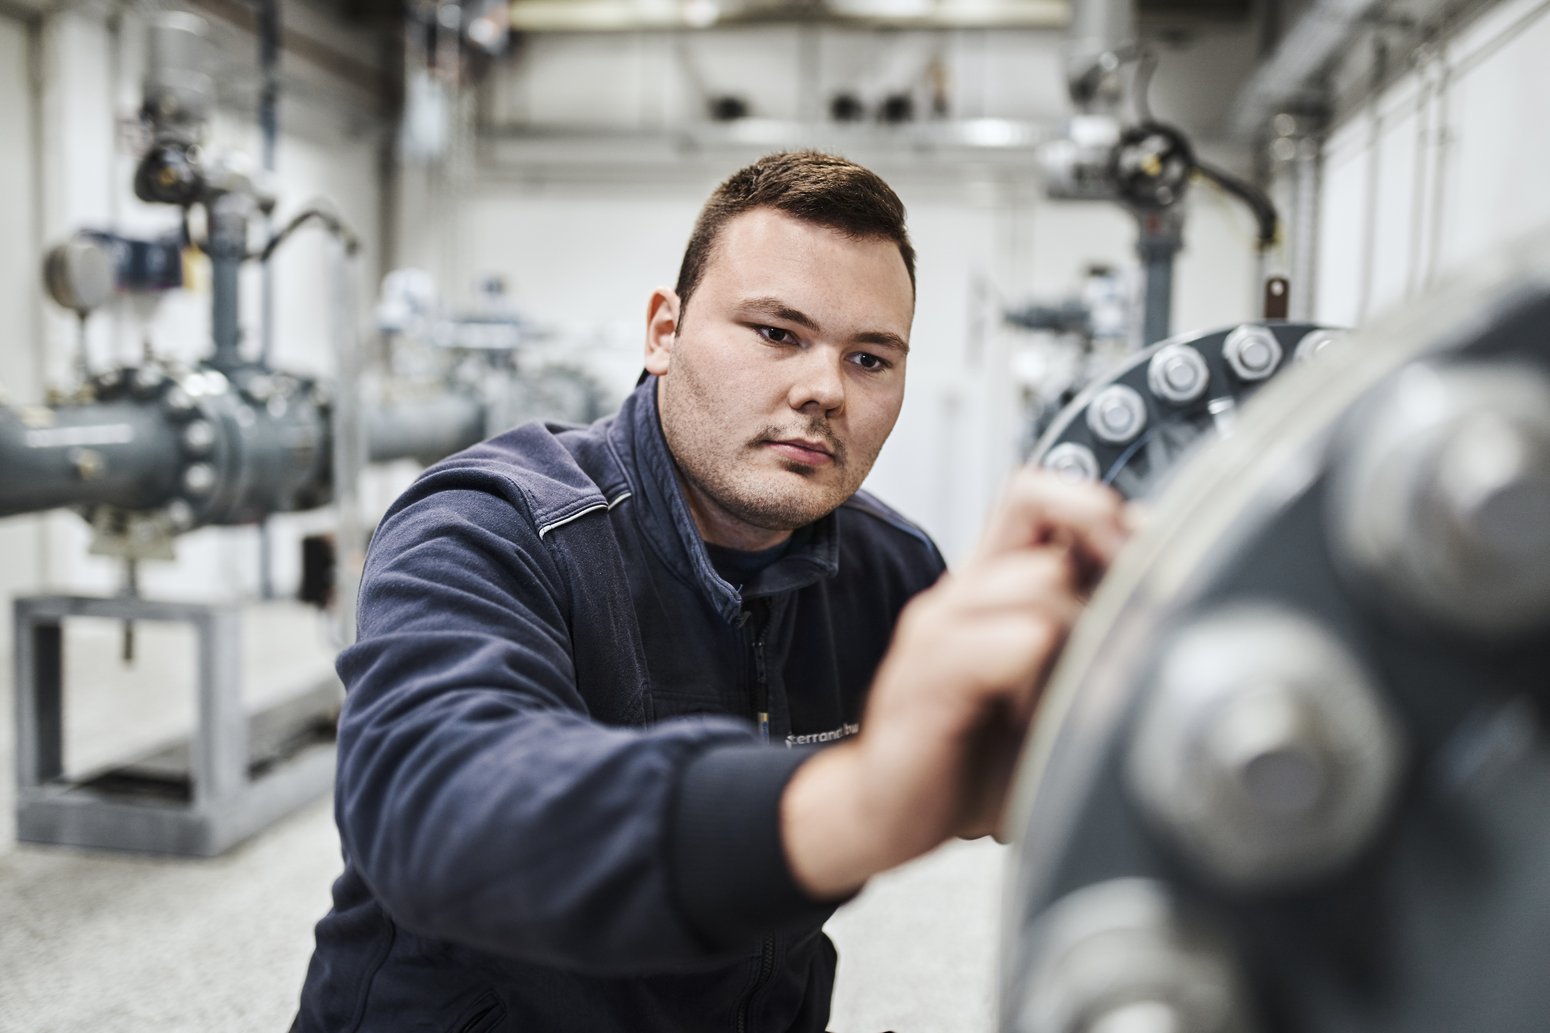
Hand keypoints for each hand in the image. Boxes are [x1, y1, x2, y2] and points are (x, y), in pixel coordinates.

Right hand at [781, 469, 1130, 897]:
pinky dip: (1050, 676)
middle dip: (1106, 538)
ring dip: (1086, 626)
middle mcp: (961, 592)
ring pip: (1040, 579)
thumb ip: (1083, 644)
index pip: (1042, 496)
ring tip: (1089, 680)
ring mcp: (940, 629)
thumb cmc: (964, 755)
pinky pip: (1013, 643)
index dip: (1107, 513)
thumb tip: (1166, 611)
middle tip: (1137, 598)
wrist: (879, 810)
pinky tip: (1045, 717)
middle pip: (1032, 498)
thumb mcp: (1040, 689)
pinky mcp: (929, 678)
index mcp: (988, 586)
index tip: (1153, 560)